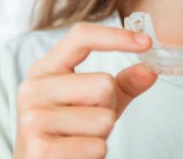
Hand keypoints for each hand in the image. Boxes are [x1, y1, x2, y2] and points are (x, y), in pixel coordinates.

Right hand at [13, 22, 156, 158]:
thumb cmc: (70, 132)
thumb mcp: (97, 102)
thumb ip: (124, 83)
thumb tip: (150, 70)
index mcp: (45, 69)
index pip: (82, 36)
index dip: (117, 36)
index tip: (147, 42)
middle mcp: (33, 89)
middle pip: (104, 84)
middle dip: (108, 107)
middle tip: (88, 123)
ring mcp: (31, 119)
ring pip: (104, 118)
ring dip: (102, 135)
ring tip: (80, 140)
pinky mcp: (39, 151)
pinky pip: (96, 147)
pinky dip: (95, 154)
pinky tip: (76, 156)